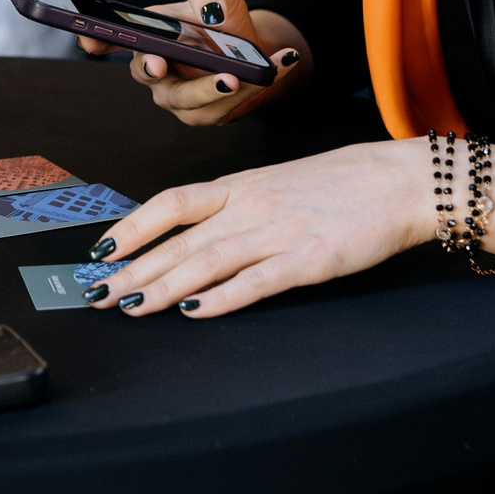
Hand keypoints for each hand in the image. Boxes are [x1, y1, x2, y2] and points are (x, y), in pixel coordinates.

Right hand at [74, 0, 303, 125]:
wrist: (251, 48)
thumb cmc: (221, 22)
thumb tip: (210, 10)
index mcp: (148, 39)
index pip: (112, 42)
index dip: (97, 41)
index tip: (88, 39)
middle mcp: (156, 72)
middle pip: (149, 76)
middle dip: (155, 71)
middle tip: (162, 63)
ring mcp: (179, 98)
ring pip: (190, 102)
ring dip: (214, 90)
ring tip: (237, 76)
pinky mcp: (208, 113)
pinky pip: (225, 108)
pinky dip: (253, 89)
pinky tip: (281, 65)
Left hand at [80, 138, 434, 316]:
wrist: (399, 181)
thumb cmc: (339, 184)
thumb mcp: (275, 184)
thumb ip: (235, 207)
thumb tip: (192, 233)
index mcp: (240, 186)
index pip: (171, 204)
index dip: (132, 227)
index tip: (99, 251)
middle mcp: (250, 207)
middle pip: (179, 240)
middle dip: (132, 269)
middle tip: (95, 294)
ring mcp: (279, 232)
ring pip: (207, 261)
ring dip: (164, 286)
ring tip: (130, 306)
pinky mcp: (310, 259)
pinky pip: (258, 281)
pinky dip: (223, 297)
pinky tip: (195, 312)